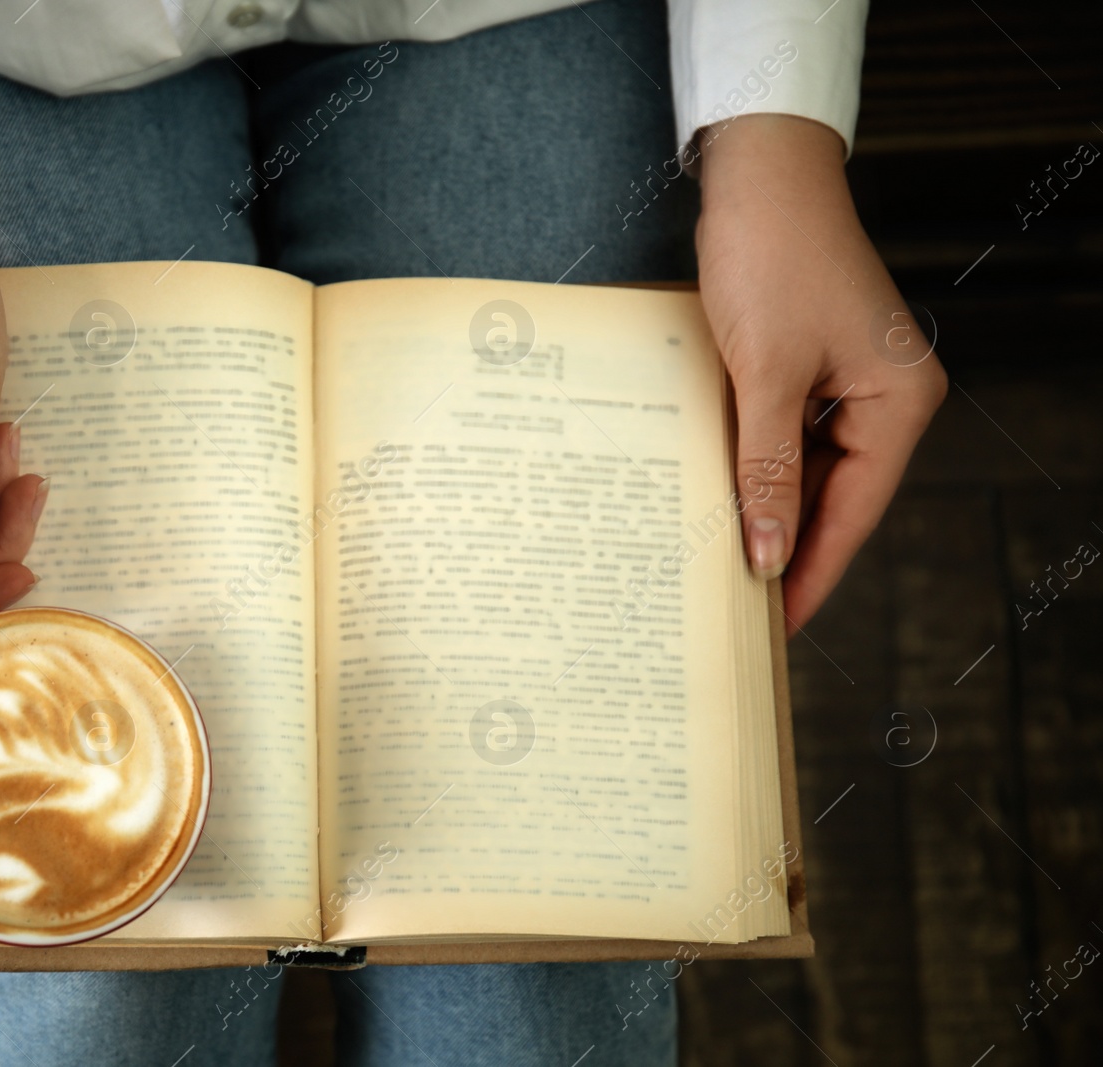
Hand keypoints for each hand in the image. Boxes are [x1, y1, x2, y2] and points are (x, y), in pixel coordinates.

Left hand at [695, 114, 946, 630]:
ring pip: (804, 468)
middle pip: (834, 496)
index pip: (855, 511)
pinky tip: (716, 497)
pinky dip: (752, 463)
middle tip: (739, 607)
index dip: (813, 571)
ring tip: (720, 563)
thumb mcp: (765, 376)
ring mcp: (848, 379)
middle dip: (786, 545)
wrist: (757, 176)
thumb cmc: (770, 260)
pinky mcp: (810, 363)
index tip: (777, 626)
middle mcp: (886, 395)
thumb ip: (768, 470)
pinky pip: (783, 433)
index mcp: (899, 401)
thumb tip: (770, 554)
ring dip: (764, 506)